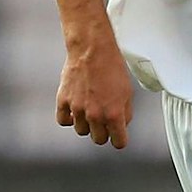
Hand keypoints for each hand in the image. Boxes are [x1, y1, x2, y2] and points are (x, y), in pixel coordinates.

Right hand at [55, 34, 132, 148]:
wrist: (92, 49)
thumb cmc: (112, 67)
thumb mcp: (128, 91)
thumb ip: (125, 112)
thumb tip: (121, 124)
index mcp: (114, 115)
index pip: (118, 142)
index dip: (120, 139)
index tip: (118, 136)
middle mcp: (95, 115)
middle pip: (99, 139)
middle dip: (104, 132)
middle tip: (104, 121)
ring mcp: (77, 109)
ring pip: (81, 131)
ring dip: (87, 124)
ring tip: (90, 111)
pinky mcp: (64, 101)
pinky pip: (63, 120)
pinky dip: (69, 118)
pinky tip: (75, 112)